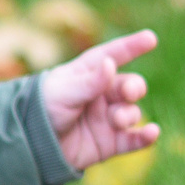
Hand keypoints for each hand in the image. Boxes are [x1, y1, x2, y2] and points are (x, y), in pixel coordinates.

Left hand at [42, 30, 158, 172]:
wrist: (31, 146)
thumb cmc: (43, 109)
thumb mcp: (65, 91)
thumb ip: (90, 81)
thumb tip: (110, 64)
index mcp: (88, 74)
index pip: (113, 55)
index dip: (131, 46)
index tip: (150, 38)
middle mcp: (101, 94)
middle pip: (129, 85)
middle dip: (134, 87)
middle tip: (129, 92)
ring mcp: (107, 118)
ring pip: (132, 112)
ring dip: (129, 114)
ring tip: (116, 120)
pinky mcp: (110, 143)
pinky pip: (134, 140)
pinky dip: (145, 137)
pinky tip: (152, 133)